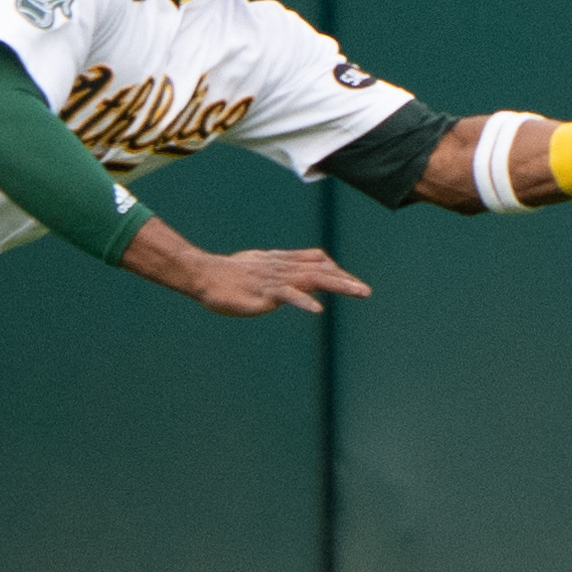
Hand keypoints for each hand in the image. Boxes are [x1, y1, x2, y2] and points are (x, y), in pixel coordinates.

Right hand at [192, 248, 371, 315]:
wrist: (205, 275)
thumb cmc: (229, 274)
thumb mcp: (259, 266)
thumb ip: (278, 269)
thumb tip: (290, 275)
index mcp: (282, 261)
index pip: (316, 260)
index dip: (335, 270)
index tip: (350, 282)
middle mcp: (283, 267)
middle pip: (321, 270)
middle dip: (345, 280)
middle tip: (366, 291)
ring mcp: (275, 279)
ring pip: (313, 279)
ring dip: (339, 285)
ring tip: (359, 293)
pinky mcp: (264, 292)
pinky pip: (288, 294)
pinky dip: (304, 301)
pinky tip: (318, 310)